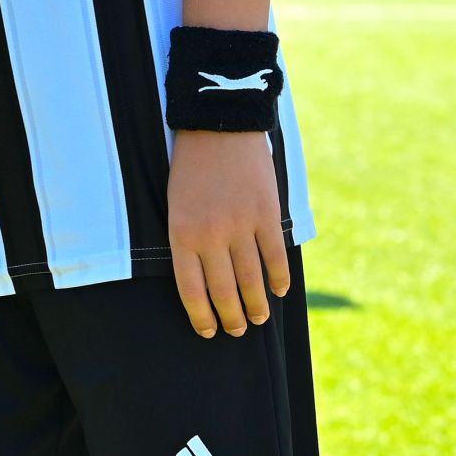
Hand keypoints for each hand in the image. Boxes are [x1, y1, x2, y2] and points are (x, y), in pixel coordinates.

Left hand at [167, 131, 288, 338]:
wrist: (218, 124)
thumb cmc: (192, 167)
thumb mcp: (176, 204)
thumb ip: (189, 241)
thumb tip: (205, 280)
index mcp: (181, 234)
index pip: (191, 291)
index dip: (201, 318)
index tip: (208, 332)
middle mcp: (210, 235)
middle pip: (224, 292)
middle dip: (232, 318)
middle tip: (237, 331)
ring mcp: (240, 225)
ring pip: (252, 281)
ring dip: (257, 306)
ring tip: (258, 318)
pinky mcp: (266, 214)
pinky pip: (275, 257)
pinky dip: (279, 279)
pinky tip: (279, 290)